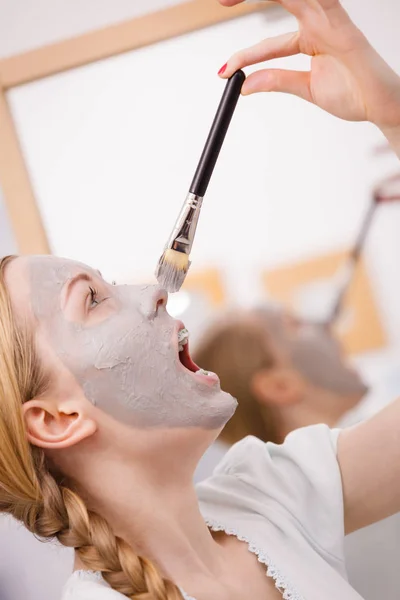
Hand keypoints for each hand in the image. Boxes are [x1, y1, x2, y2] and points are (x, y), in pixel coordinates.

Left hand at [218, 0, 399, 130]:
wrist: (380, 106)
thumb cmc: (354, 93)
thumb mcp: (306, 88)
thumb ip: (277, 81)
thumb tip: (246, 85)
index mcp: (309, 38)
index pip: (267, 44)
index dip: (243, 56)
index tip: (223, 71)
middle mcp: (318, 23)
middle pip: (278, 1)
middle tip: (220, 1)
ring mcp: (329, 20)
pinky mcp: (341, 25)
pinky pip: (321, 0)